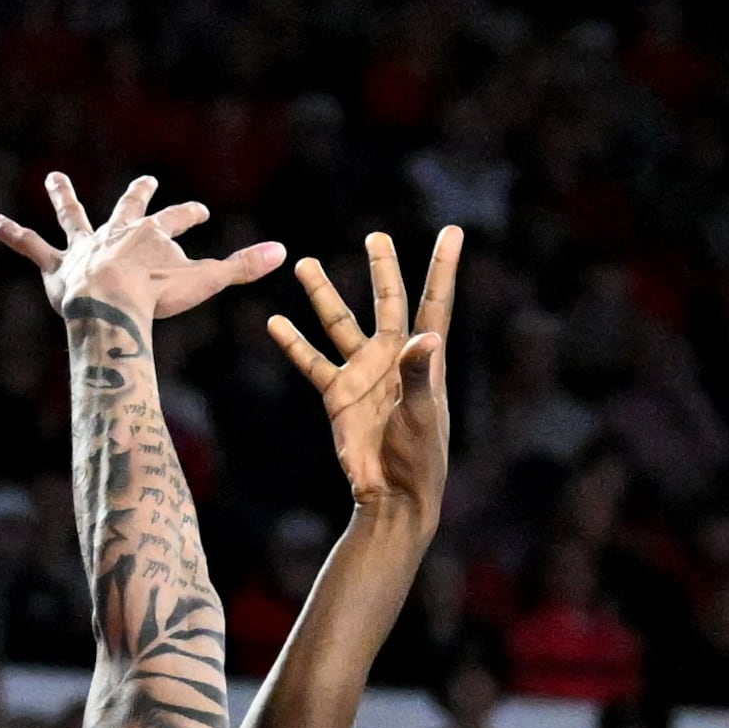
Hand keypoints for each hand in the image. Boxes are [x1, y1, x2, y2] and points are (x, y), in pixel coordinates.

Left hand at [0, 172, 284, 329]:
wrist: (110, 302)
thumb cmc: (155, 296)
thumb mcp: (204, 279)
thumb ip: (242, 267)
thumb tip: (284, 252)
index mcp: (149, 235)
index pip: (176, 221)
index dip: (189, 217)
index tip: (201, 212)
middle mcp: (114, 233)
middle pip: (127, 208)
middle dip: (138, 195)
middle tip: (146, 181)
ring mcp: (83, 249)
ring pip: (73, 218)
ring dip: (64, 197)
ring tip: (54, 178)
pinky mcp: (55, 268)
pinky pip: (30, 248)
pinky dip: (12, 235)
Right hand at [268, 226, 459, 514]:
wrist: (392, 495)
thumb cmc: (419, 457)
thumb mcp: (422, 415)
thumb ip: (420, 375)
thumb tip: (423, 337)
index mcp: (423, 358)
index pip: (434, 303)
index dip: (442, 268)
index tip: (451, 232)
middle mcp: (392, 358)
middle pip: (387, 301)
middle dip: (382, 269)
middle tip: (376, 237)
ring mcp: (363, 374)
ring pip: (340, 323)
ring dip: (323, 294)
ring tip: (305, 264)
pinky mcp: (338, 396)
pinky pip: (311, 362)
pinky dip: (294, 343)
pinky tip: (276, 322)